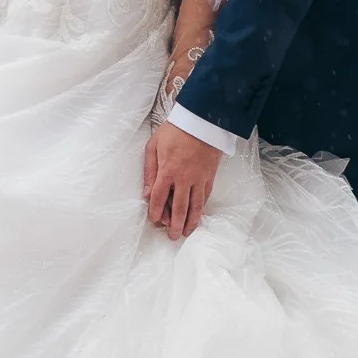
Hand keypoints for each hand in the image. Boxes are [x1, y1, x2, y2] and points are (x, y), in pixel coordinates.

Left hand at [143, 122, 221, 239]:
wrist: (201, 120)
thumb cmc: (174, 131)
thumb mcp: (153, 146)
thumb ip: (149, 171)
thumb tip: (147, 194)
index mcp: (167, 171)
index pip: (160, 198)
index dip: (156, 212)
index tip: (155, 221)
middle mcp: (184, 178)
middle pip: (179, 208)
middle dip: (175, 225)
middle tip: (172, 237)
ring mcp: (199, 178)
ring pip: (195, 206)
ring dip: (191, 222)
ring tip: (187, 233)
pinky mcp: (210, 176)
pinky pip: (205, 196)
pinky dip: (202, 209)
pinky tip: (199, 216)